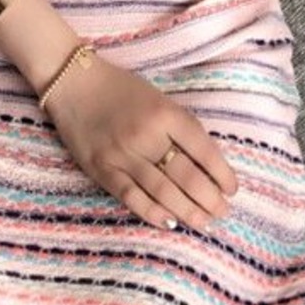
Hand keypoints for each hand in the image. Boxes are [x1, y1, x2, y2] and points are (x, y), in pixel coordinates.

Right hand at [43, 52, 239, 232]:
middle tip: (222, 212)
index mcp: (165, 113)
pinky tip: (169, 222)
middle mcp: (146, 135)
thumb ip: (179, 126)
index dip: (222, 174)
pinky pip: (131, 197)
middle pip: (186, 175)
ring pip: (163, 191)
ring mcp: (122, 154)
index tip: (231, 189)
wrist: (73, 82)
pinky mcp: (101, 169)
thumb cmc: (120, 88)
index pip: (203, 150)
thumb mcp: (158, 97)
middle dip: (210, 199)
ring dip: (187, 211)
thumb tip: (205, 164)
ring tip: (203, 222)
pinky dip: (152, 213)